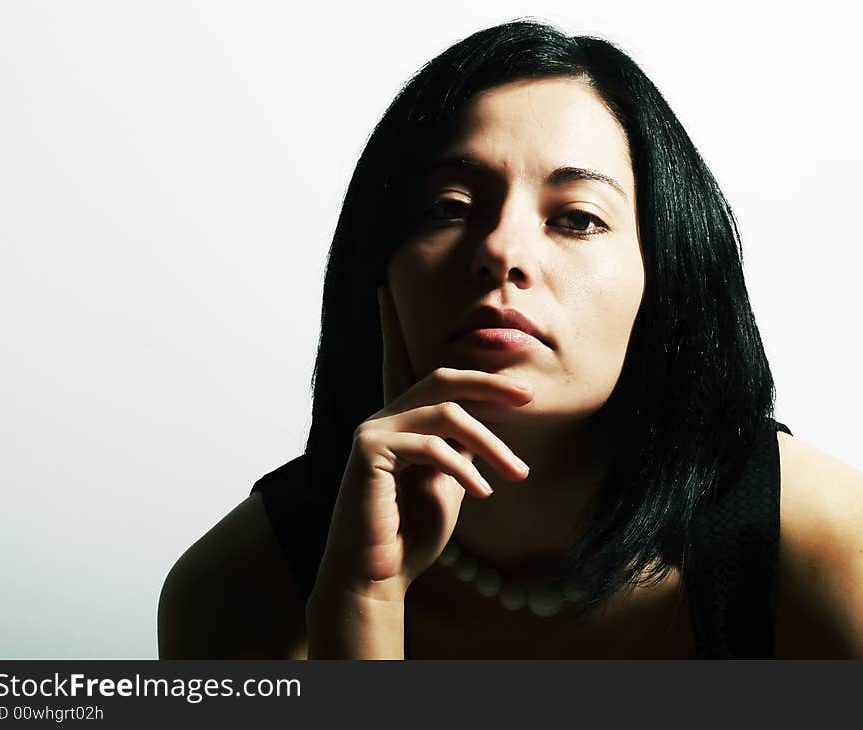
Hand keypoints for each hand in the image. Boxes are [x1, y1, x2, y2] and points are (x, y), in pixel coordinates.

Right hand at [313, 283, 532, 604]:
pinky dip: (463, 466)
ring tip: (517, 474)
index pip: (401, 361)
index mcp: (400, 419)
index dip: (392, 326)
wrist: (380, 574)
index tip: (383, 287)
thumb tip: (483, 429)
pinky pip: (429, 443)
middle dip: (489, 382)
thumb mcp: (450, 482)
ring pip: (444, 411)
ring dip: (489, 442)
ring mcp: (371, 429)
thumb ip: (460, 448)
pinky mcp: (367, 449)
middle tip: (528, 396)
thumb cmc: (414, 530)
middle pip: (442, 378)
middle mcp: (382, 415)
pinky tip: (482, 493)